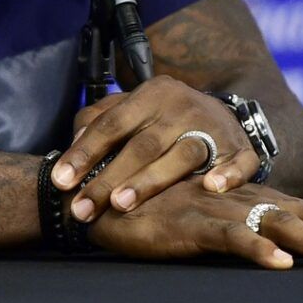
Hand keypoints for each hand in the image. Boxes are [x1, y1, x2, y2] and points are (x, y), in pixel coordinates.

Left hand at [53, 76, 258, 221]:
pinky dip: (228, 174)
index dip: (85, 152)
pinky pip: (239, 161)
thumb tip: (72, 150)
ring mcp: (214, 126)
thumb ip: (98, 124)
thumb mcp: (131, 111)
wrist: (219, 114)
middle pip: (143, 145)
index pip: (113, 123)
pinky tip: (211, 188)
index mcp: (153, 94)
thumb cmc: (162, 120)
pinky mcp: (241, 148)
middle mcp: (183, 106)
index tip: (61, 182)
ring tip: (122, 204)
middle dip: (109, 178)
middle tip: (83, 208)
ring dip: (151, 180)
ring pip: (183, 154)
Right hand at [86, 181, 302, 269]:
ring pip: (280, 226)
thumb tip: (289, 256)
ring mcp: (221, 211)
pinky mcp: (192, 224)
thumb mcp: (213, 224)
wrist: (104, 196)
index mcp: (257, 202)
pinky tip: (280, 264)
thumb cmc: (160, 212)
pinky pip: (231, 238)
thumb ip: (248, 233)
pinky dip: (257, 250)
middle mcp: (247, 202)